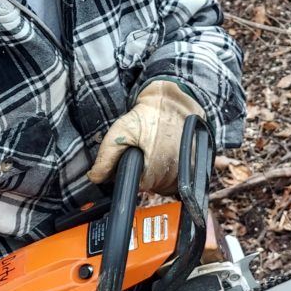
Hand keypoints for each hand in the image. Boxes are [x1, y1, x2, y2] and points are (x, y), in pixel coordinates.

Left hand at [87, 81, 204, 193]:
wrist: (171, 104)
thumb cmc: (147, 117)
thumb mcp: (121, 132)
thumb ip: (106, 158)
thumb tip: (95, 178)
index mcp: (156, 164)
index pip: (140, 186)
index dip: (133, 177)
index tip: (135, 164)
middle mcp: (175, 168)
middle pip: (155, 186)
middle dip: (146, 176)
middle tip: (144, 156)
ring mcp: (188, 167)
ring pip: (168, 185)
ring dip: (160, 177)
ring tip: (155, 157)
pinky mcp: (196, 164)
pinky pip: (181, 181)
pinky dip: (173, 175)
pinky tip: (167, 161)